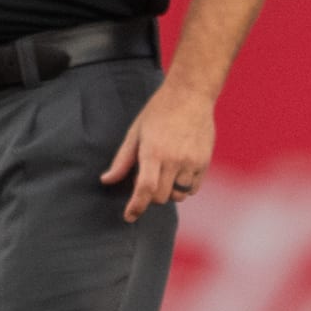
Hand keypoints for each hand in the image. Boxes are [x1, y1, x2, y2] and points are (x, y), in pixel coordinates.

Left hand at [100, 79, 216, 221]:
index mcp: (154, 152)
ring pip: (178, 195)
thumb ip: (122, 160)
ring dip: (168, 191)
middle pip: (161, 197)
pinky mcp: (204, 161)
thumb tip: (106, 180)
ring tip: (165, 172)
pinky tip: (179, 171)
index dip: (136, 207)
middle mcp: (175, 159)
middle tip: (148, 176)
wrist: (191, 94)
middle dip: (151, 195)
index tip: (129, 216)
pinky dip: (184, 187)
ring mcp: (192, 161)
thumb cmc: (159, 111)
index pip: (145, 189)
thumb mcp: (135, 132)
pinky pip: (193, 188)